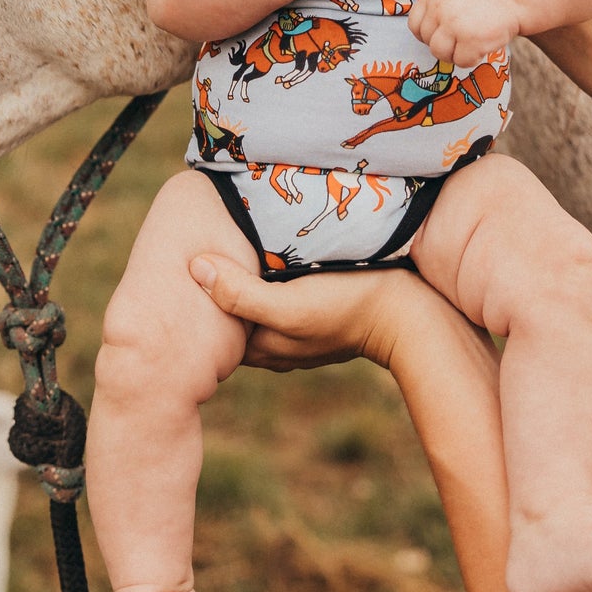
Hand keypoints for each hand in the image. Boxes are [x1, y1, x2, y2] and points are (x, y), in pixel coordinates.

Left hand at [190, 252, 404, 370]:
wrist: (411, 316)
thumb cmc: (346, 309)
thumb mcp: (287, 305)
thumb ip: (240, 294)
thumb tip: (194, 268)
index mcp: (261, 348)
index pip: (212, 328)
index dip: (194, 300)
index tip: (180, 263)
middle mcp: (277, 344)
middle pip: (233, 315)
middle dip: (216, 289)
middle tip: (197, 247)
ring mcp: (300, 330)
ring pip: (257, 303)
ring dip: (244, 279)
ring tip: (228, 243)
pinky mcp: (320, 311)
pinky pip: (281, 294)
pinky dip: (269, 277)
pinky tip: (270, 253)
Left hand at [408, 0, 521, 66]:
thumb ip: (435, 8)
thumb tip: (424, 35)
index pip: (414, 25)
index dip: (426, 34)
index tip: (440, 34)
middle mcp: (440, 10)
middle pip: (427, 41)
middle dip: (442, 44)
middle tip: (459, 39)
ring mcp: (455, 26)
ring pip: (439, 53)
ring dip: (453, 54)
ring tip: (468, 44)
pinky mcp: (471, 40)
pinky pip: (460, 61)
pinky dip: (471, 59)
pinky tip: (479, 47)